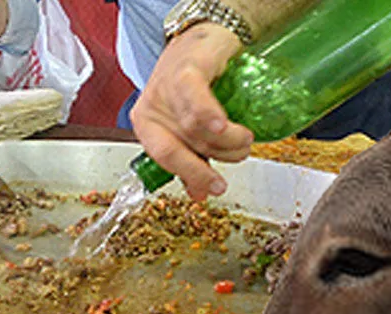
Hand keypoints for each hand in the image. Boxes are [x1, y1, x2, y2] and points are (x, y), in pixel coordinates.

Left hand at [130, 23, 253, 200]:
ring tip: (244, 137)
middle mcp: (150, 107)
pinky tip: (223, 126)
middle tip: (239, 156)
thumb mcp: (188, 126)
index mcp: (146, 126)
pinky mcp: (186, 69)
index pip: (164, 159)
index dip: (192, 175)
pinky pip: (195, 99)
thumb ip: (192, 158)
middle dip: (218, 156)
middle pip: (184, 145)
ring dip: (228, 139)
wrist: (204, 40)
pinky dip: (210, 116)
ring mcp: (166, 87)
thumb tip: (202, 195)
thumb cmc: (194, 85)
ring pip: (195, 127)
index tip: (216, 188)